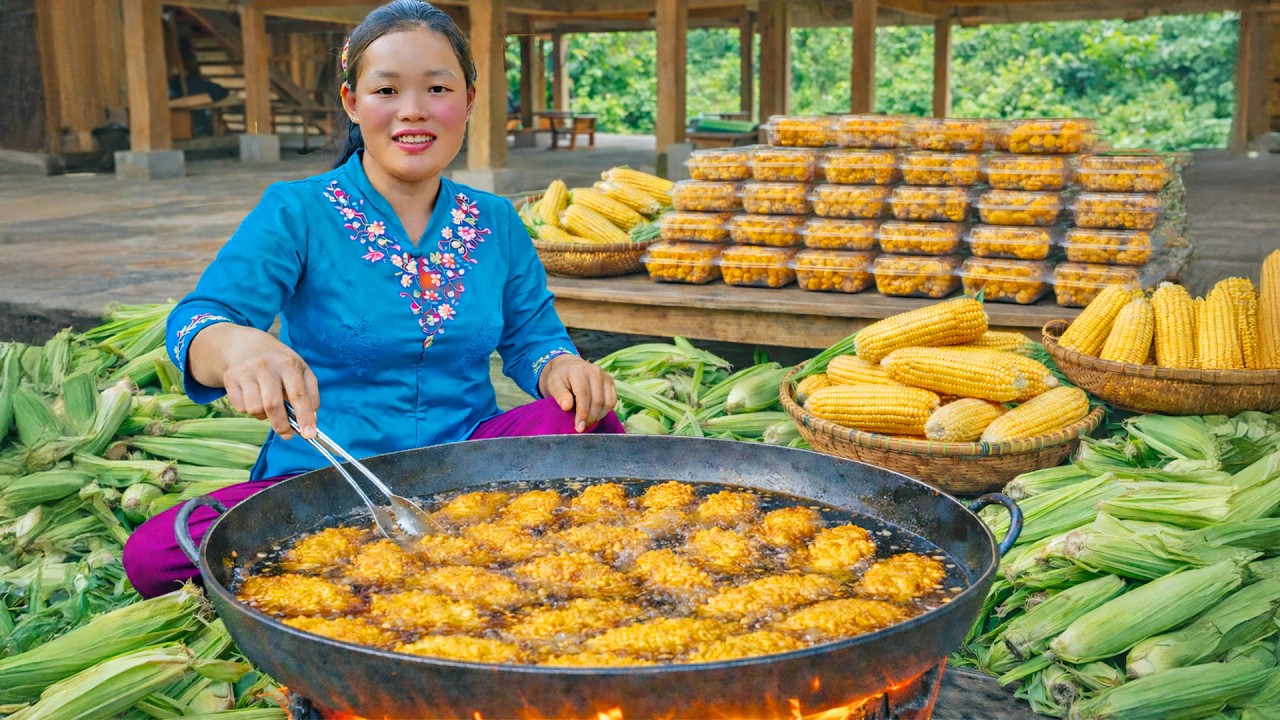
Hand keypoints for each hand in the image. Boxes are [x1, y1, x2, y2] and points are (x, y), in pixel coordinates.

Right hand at [190, 324, 319, 439]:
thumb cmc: (281, 365)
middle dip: (282, 425)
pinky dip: (250, 410)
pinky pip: (241, 408)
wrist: (248, 347)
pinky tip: (255, 398)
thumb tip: (311, 421)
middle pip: (273, 406)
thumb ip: (310, 395)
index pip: (298, 395)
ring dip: (264, 416)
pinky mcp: (230, 378)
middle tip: (288, 434)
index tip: (309, 435)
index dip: (305, 417)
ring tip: (269, 406)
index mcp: (288, 364)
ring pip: (255, 409)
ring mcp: (245, 371)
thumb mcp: (302, 371)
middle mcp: (266, 366)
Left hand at [538, 354, 616, 432]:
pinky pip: (613, 401)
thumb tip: (567, 406)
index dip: (582, 413)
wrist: (569, 367)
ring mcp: (605, 376)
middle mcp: (595, 372)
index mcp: (579, 371)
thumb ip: (560, 394)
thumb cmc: (560, 378)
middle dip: (591, 418)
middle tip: (582, 428)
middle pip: (598, 401)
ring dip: (598, 416)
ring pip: (608, 403)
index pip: (584, 395)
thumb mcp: (553, 384)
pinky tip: (595, 415)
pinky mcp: (611, 382)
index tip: (579, 426)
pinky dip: (605, 411)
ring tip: (587, 422)